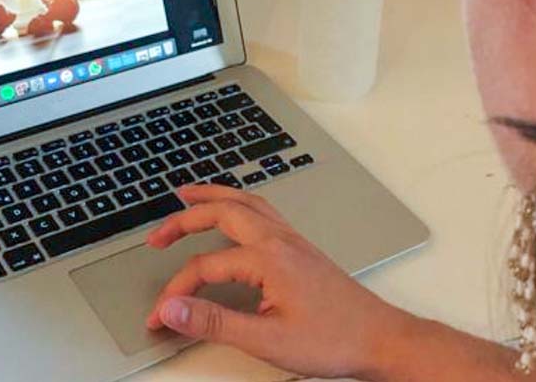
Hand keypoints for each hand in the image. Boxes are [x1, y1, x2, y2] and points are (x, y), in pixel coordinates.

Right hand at [145, 184, 412, 378]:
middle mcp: (280, 240)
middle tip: (156, 234)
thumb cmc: (333, 340)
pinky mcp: (301, 248)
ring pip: (246, 202)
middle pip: (223, 211)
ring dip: (213, 197)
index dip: (177, 290)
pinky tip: (234, 213)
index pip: (206, 266)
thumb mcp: (266, 340)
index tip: (159, 315)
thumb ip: (215, 322)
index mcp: (269, 258)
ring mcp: (293, 240)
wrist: (379, 338)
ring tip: (187, 195)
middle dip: (185, 219)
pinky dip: (239, 203)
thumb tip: (174, 308)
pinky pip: (263, 210)